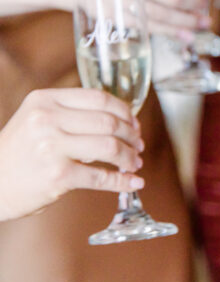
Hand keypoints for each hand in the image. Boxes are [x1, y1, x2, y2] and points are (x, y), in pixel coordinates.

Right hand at [0, 89, 144, 221]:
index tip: (133, 123)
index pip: (99, 98)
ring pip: (110, 147)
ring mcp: (52, 147)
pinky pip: (102, 177)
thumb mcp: (36, 119)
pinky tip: (133, 182)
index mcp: (45, 100)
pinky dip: (123, 181)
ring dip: (130, 157)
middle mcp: (48, 119)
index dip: (124, 111)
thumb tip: (122, 120)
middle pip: (109, 122)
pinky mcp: (58, 176)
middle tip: (139, 145)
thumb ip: (70, 113)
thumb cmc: (18, 153)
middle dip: (131, 135)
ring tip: (135, 163)